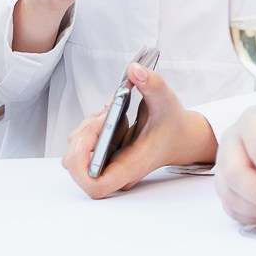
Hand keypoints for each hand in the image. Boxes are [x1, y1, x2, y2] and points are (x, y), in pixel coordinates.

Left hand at [61, 63, 215, 197]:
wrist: (179, 137)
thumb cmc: (172, 124)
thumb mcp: (166, 100)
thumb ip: (152, 84)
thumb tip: (134, 70)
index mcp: (132, 166)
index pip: (95, 185)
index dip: (81, 166)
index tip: (84, 139)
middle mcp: (116, 171)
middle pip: (77, 165)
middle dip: (83, 135)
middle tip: (104, 114)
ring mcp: (108, 167)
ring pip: (75, 154)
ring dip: (85, 130)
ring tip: (108, 113)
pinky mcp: (102, 158)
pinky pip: (81, 147)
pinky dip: (88, 129)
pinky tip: (107, 117)